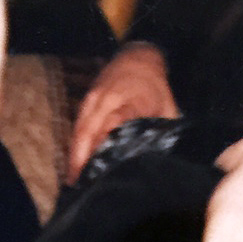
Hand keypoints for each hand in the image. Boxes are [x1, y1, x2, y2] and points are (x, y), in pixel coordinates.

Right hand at [67, 42, 179, 180]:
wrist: (138, 58)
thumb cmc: (155, 88)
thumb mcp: (168, 108)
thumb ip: (164, 132)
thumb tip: (165, 159)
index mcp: (132, 101)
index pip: (117, 121)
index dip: (107, 141)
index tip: (103, 162)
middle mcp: (108, 100)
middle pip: (90, 130)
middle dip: (82, 157)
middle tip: (81, 183)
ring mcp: (94, 100)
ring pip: (80, 130)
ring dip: (75, 154)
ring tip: (74, 180)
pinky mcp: (86, 102)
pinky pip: (78, 125)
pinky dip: (75, 145)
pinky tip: (75, 163)